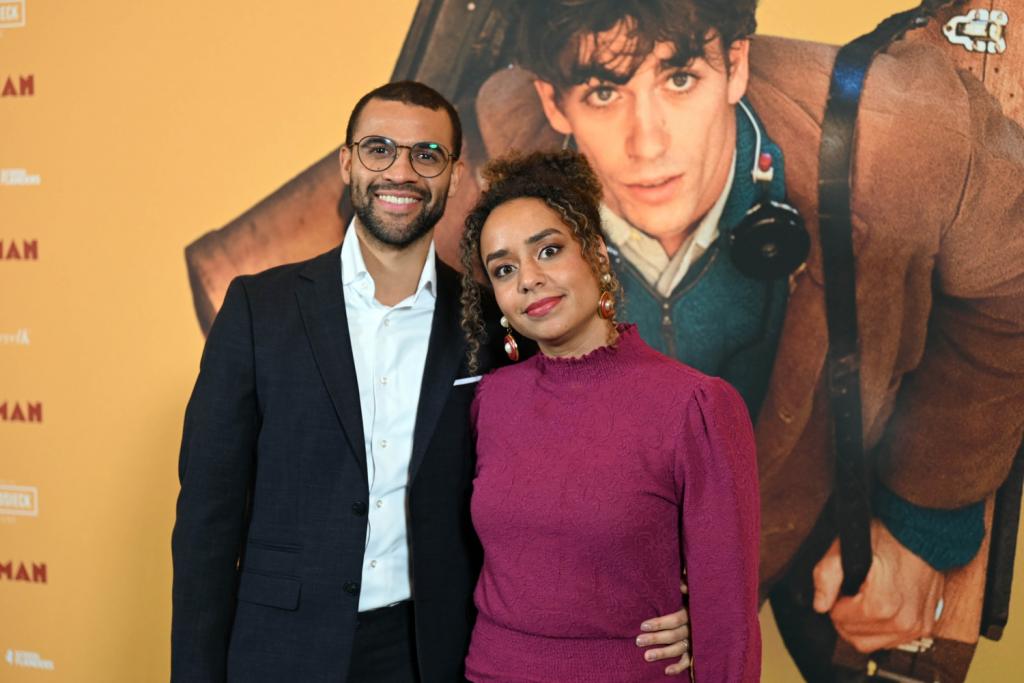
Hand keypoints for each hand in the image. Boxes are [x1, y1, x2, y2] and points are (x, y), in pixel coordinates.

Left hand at [637, 582, 690, 674]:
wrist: (716, 611)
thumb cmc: (695, 598)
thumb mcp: (693, 590)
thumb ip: (687, 585)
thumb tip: (682, 584)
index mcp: (692, 613)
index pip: (675, 620)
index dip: (659, 623)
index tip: (643, 625)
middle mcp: (694, 628)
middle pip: (673, 636)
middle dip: (655, 639)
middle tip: (638, 641)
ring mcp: (696, 641)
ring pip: (679, 649)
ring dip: (663, 654)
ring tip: (646, 656)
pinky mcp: (697, 651)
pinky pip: (689, 661)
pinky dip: (679, 667)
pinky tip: (666, 671)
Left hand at [812, 519, 944, 652]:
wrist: (923, 532)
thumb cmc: (886, 536)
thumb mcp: (845, 548)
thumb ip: (826, 576)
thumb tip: (820, 604)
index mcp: (882, 605)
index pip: (841, 621)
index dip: (836, 603)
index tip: (843, 588)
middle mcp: (903, 622)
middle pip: (855, 636)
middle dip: (847, 616)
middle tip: (851, 593)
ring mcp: (916, 627)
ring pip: (873, 643)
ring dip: (863, 625)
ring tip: (866, 598)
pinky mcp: (924, 627)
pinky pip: (893, 641)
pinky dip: (881, 628)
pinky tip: (881, 606)